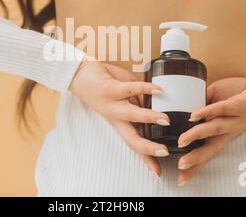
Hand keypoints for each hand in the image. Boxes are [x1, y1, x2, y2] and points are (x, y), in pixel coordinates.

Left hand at [69, 56, 170, 176]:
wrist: (80, 74)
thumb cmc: (105, 86)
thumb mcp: (125, 99)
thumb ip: (138, 103)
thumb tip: (154, 105)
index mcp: (120, 122)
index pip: (134, 144)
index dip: (146, 159)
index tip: (158, 172)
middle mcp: (115, 117)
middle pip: (131, 138)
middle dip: (148, 148)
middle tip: (165, 152)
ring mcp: (112, 104)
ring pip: (130, 115)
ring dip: (149, 118)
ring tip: (165, 120)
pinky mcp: (111, 89)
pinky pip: (130, 89)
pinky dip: (145, 89)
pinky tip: (158, 90)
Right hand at [176, 76, 245, 185]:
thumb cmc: (241, 97)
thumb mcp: (218, 102)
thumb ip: (204, 105)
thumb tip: (186, 110)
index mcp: (224, 133)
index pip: (207, 150)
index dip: (195, 163)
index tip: (182, 175)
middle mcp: (230, 130)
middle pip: (211, 147)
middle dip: (196, 158)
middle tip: (181, 165)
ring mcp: (236, 119)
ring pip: (215, 129)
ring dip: (197, 135)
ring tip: (182, 141)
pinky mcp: (241, 105)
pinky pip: (222, 109)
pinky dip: (208, 112)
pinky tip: (194, 116)